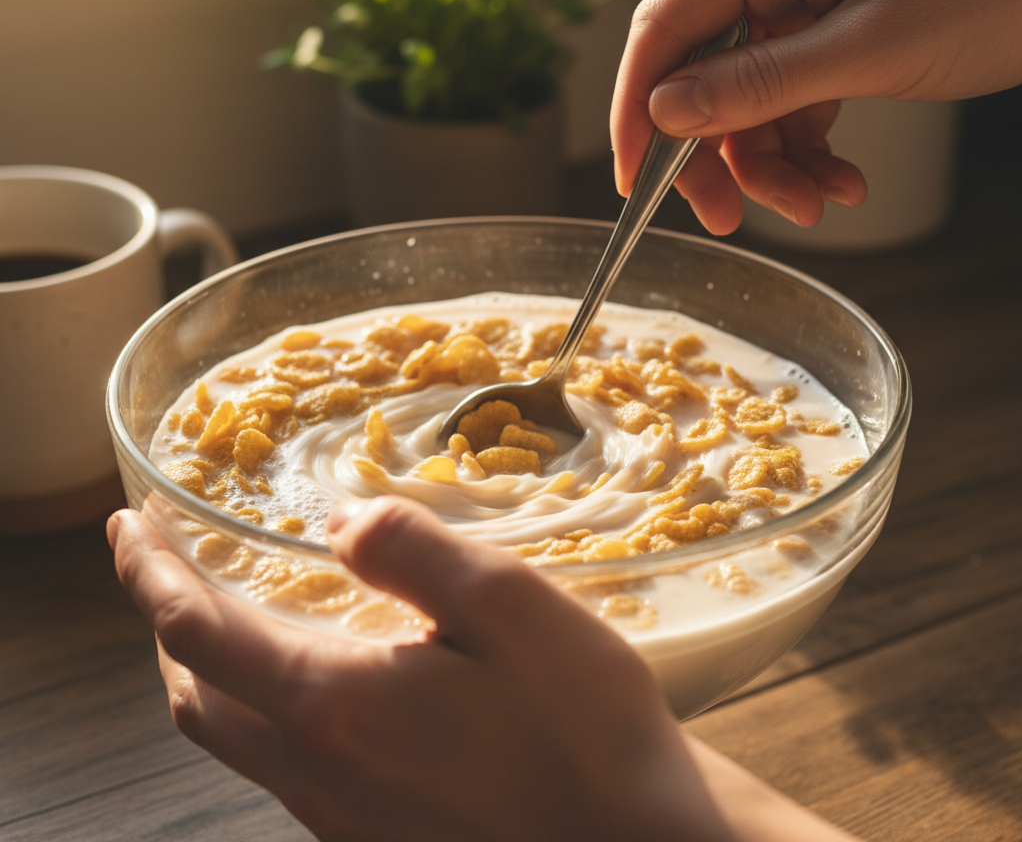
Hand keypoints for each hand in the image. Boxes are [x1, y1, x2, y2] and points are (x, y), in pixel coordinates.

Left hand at [108, 498, 733, 841]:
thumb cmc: (582, 722)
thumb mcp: (508, 604)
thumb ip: (411, 549)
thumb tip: (338, 522)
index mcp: (334, 703)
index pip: (196, 629)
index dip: (149, 570)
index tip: (126, 524)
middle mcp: (317, 771)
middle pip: (195, 692)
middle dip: (165, 618)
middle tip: (168, 559)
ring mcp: (341, 816)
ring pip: (232, 738)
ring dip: (207, 666)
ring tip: (224, 610)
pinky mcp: (374, 835)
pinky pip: (281, 766)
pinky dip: (260, 705)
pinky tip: (309, 680)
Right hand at [611, 0, 1021, 233]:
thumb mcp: (869, 47)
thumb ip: (759, 82)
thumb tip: (664, 112)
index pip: (665, 27)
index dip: (636, 106)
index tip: (632, 178)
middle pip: (699, 73)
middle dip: (711, 154)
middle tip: (726, 217)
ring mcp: (800, 3)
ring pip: (745, 102)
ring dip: (770, 165)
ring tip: (817, 203)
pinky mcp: (827, 35)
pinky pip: (788, 105)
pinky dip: (806, 153)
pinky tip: (842, 182)